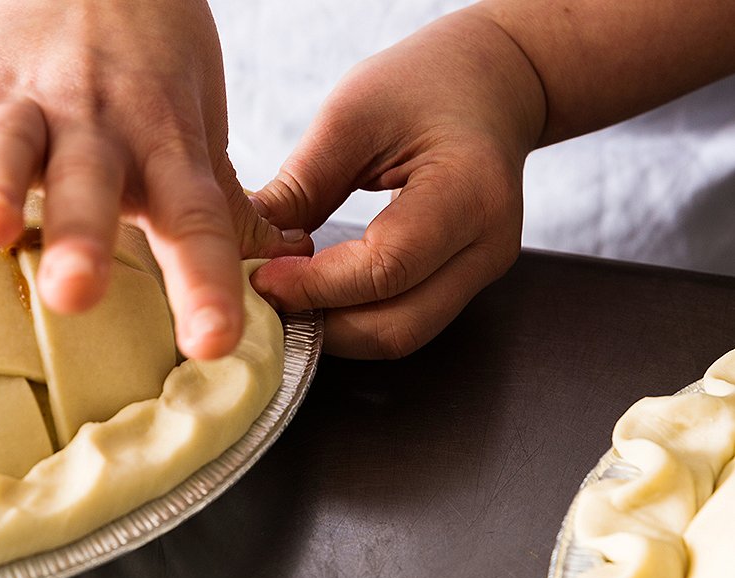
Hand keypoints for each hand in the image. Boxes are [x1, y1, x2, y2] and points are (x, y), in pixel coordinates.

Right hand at [0, 0, 310, 358]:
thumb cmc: (156, 73)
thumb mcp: (199, 134)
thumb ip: (226, 207)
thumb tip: (286, 266)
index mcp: (163, 151)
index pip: (194, 222)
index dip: (204, 283)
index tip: (213, 344)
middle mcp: (100, 129)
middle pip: (93, 184)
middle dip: (83, 235)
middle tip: (75, 293)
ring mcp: (30, 103)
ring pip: (10, 144)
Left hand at [249, 8, 544, 358]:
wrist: (490, 84)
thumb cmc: (423, 84)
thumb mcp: (352, 116)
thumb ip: (300, 186)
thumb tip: (244, 248)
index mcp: (468, 192)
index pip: (384, 268)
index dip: (314, 286)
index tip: (260, 278)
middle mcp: (486, 246)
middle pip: (395, 325)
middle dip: (320, 325)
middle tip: (262, 301)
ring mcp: (481, 272)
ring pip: (399, 336)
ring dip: (333, 330)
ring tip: (282, 301)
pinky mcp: (462, 283)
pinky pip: (402, 321)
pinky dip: (351, 319)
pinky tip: (313, 298)